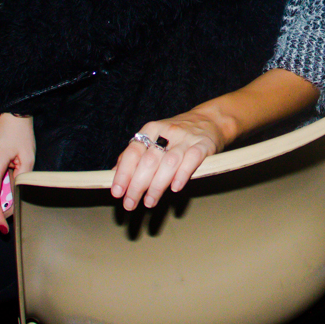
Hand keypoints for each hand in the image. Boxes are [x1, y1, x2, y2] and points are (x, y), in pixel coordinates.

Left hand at [111, 111, 228, 210]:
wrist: (210, 120)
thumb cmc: (177, 135)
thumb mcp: (154, 137)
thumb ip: (135, 154)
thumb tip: (114, 174)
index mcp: (151, 129)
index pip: (133, 151)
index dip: (123, 173)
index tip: (117, 192)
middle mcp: (168, 132)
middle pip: (149, 160)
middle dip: (137, 185)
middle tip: (130, 203)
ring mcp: (186, 139)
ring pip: (168, 163)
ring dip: (157, 186)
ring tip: (149, 202)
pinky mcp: (203, 145)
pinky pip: (192, 160)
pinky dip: (182, 175)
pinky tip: (175, 188)